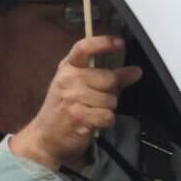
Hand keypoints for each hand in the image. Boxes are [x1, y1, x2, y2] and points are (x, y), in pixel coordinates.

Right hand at [9, 35, 142, 172]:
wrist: (45, 137)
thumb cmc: (64, 110)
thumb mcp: (82, 88)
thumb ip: (110, 78)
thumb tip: (135, 71)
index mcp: (67, 68)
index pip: (84, 48)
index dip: (103, 43)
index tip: (119, 43)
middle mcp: (68, 80)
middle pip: (108, 78)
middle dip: (110, 91)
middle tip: (96, 100)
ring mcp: (71, 98)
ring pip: (110, 100)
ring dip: (107, 109)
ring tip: (91, 112)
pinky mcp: (78, 116)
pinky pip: (107, 116)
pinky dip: (105, 122)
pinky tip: (93, 122)